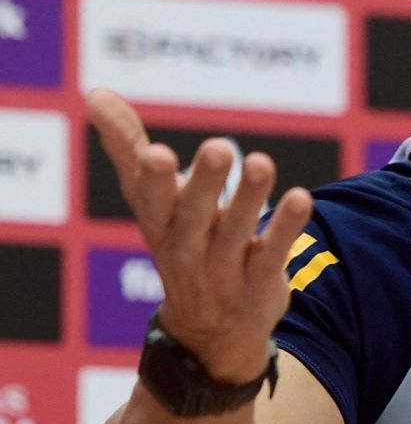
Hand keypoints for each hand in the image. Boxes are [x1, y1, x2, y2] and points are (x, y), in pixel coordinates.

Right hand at [87, 90, 313, 383]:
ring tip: (261, 163)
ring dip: (250, 198)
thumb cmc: (179, 241)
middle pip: (194, 215)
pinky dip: (285, 229)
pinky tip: (302, 199)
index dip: (153, 180)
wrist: (211, 330)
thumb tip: (95, 93)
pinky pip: (272, 254)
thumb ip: (126, 147)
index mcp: (158, 222)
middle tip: (219, 147)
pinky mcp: (259, 282)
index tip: (157, 153)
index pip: (150, 200)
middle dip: (205, 183)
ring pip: (235, 232)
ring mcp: (223, 268)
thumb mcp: (150, 200)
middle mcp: (187, 247)